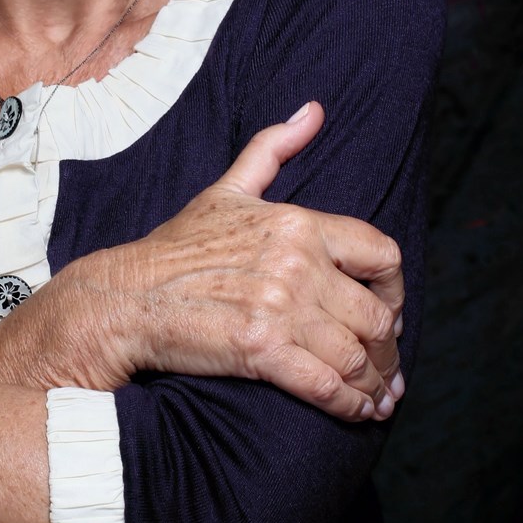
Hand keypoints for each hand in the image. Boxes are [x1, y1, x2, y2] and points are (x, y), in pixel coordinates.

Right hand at [0, 102, 404, 421]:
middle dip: (389, 351)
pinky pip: (327, 384)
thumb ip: (273, 149)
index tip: (388, 313)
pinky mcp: (261, 349)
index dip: (395, 291)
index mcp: (298, 224)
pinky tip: (355, 411)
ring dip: (375, 385)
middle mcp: (296, 263)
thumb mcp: (227, 189)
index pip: (382, 254)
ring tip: (377, 399)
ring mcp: (279, 307)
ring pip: (357, 355)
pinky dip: (350, 404)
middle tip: (387, 370)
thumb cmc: (176, 247)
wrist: (126, 297)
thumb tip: (313, 110)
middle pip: (377, 315)